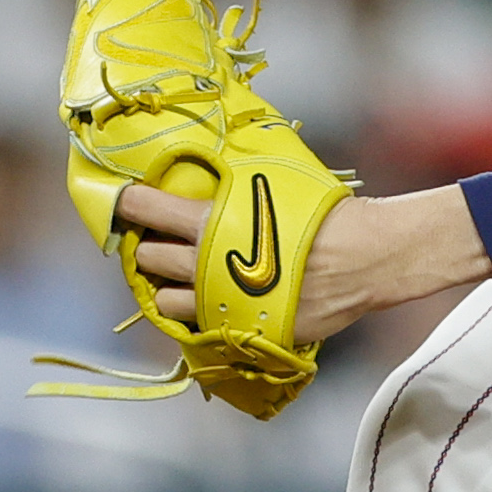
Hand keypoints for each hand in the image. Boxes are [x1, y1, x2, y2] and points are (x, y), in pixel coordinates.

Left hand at [115, 179, 489, 345]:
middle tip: (159, 241)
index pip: (145, 208)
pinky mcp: (242, 331)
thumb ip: (233, 182)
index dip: (128, 203)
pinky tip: (209, 302)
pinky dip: (198, 316)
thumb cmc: (325, 210)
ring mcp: (222, 304)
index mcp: (211, 222)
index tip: (122, 202)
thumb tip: (208, 161)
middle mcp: (207, 265)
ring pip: (164, 303)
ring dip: (167, 288)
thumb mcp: (275, 179)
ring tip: (182, 277)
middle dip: (148, 248)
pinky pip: (200, 330)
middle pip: (148, 260)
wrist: (368, 257)